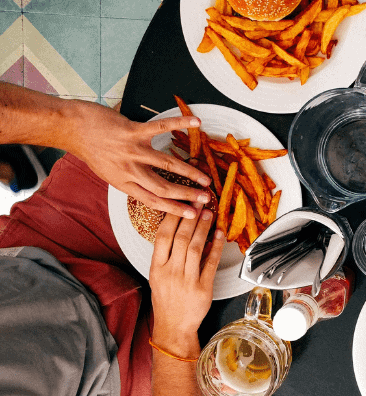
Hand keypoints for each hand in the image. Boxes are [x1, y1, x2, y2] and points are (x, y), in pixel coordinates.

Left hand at [61, 99, 211, 218]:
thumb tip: (150, 186)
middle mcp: (129, 170)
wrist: (72, 128)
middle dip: (187, 195)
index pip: (153, 201)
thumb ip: (130, 179)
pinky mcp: (133, 131)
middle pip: (163, 187)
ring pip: (167, 164)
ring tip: (206, 178)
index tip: (192, 214)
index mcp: (124, 183)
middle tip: (206, 198)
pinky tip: (196, 122)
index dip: (175, 209)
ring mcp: (132, 150)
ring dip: (189, 172)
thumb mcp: (109, 173)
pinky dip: (180, 123)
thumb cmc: (91, 149)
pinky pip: (161, 127)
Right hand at [149, 206, 224, 355]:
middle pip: (181, 238)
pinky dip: (217, 247)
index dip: (173, 217)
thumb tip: (181, 230)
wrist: (174, 326)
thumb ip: (167, 255)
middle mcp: (171, 272)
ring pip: (196, 248)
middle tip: (199, 202)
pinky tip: (220, 234)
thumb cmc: (166, 300)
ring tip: (209, 214)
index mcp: (157, 267)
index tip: (181, 203)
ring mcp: (187, 280)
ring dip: (204, 228)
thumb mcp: (158, 276)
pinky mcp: (203, 288)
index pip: (163, 236)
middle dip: (191, 217)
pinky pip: (211, 263)